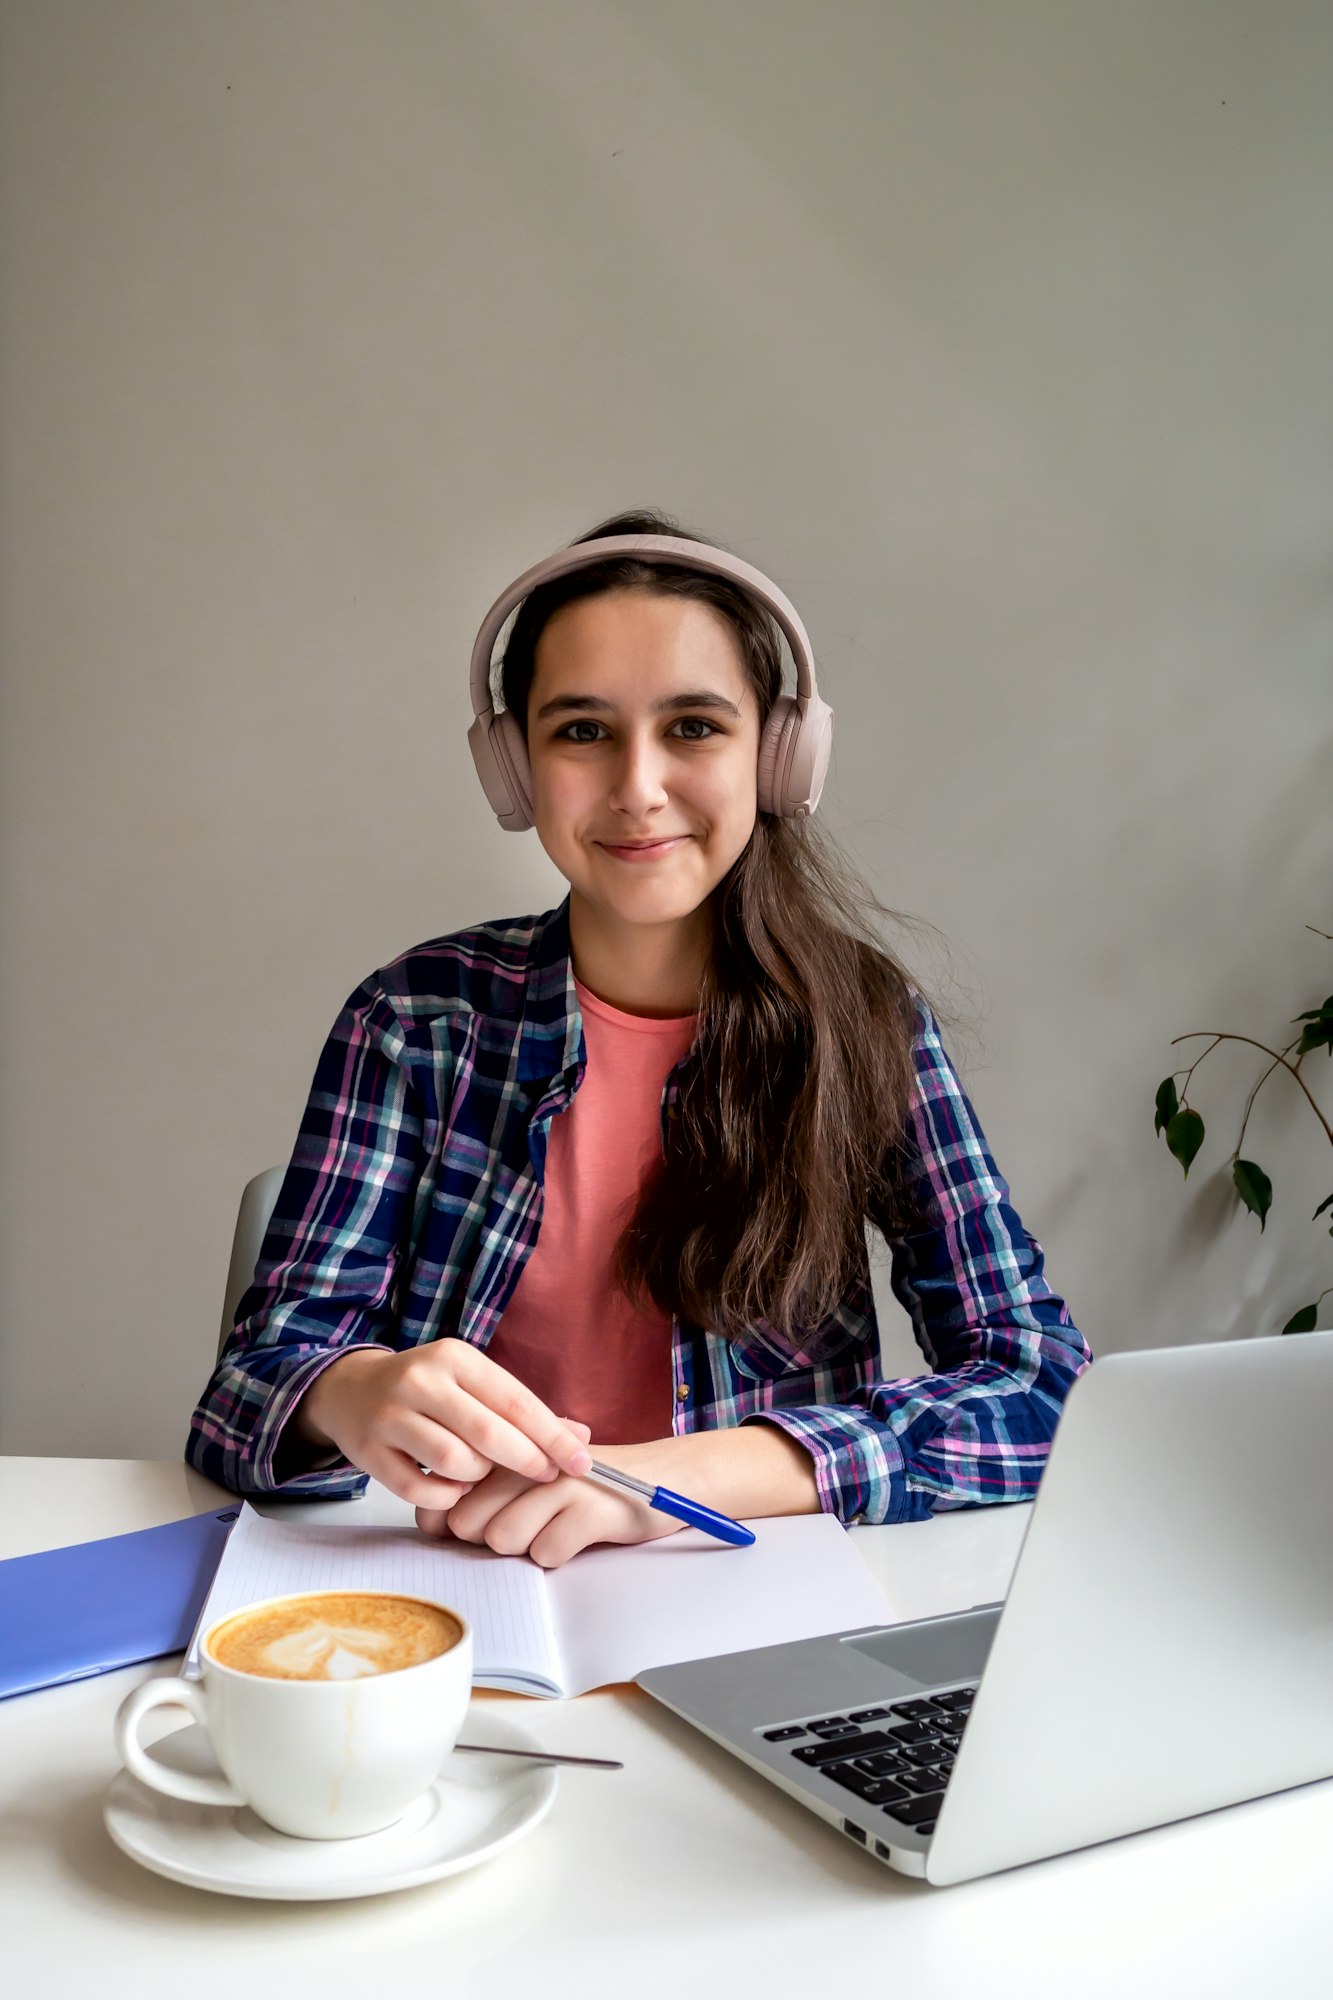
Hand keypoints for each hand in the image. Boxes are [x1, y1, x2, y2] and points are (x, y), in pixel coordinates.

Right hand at [293, 1341, 592, 1509]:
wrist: (350, 1388)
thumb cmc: (428, 1389)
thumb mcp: (472, 1383)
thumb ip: (521, 1410)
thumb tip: (581, 1437)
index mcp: (454, 1357)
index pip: (514, 1400)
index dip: (552, 1435)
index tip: (581, 1461)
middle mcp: (420, 1381)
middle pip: (486, 1432)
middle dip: (526, 1460)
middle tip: (546, 1476)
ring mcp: (389, 1416)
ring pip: (452, 1461)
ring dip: (478, 1477)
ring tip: (483, 1475)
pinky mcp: (367, 1451)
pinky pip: (417, 1489)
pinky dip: (446, 1497)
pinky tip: (454, 1489)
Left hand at [415, 1433, 682, 1568]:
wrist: (664, 1475)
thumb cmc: (587, 1483)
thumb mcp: (533, 1477)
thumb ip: (486, 1492)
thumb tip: (432, 1523)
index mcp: (510, 1444)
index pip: (447, 1491)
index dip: (451, 1520)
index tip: (476, 1524)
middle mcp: (530, 1456)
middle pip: (469, 1522)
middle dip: (490, 1538)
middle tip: (527, 1525)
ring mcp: (561, 1480)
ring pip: (503, 1538)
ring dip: (526, 1546)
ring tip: (555, 1526)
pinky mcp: (591, 1508)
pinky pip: (547, 1553)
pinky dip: (560, 1553)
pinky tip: (578, 1534)